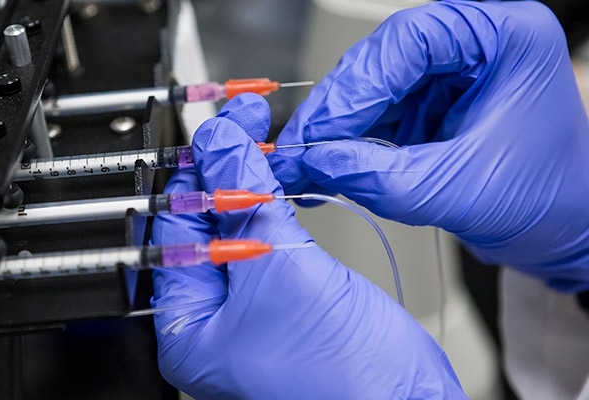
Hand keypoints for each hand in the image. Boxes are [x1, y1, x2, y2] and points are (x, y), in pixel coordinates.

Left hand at [150, 95, 464, 398]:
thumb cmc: (343, 380)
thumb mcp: (280, 272)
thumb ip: (244, 202)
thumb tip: (220, 144)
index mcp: (187, 326)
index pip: (177, 227)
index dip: (197, 170)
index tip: (220, 127)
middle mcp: (213, 321)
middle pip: (206, 226)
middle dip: (224, 171)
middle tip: (246, 123)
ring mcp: (252, 311)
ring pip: (240, 231)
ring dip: (250, 185)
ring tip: (264, 138)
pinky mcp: (289, 302)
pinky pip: (270, 245)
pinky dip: (275, 209)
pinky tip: (281, 180)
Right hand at [271, 0, 588, 290]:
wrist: (565, 233)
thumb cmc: (549, 201)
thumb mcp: (460, 190)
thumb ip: (382, 177)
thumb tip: (313, 162)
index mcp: (503, 38)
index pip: (411, 41)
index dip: (357, 84)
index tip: (320, 128)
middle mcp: (473, 46)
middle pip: (383, 60)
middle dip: (338, 108)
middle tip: (299, 147)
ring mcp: (448, 75)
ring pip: (371, 87)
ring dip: (336, 127)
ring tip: (304, 162)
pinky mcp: (429, 105)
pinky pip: (375, 114)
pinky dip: (347, 142)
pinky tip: (325, 164)